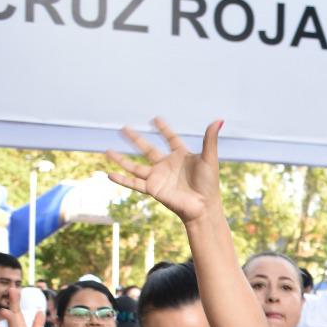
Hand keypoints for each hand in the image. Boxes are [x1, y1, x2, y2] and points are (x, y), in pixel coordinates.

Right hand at [107, 116, 224, 225]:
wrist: (203, 207)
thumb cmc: (209, 185)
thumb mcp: (209, 159)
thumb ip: (210, 139)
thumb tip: (219, 119)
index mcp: (181, 156)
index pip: (170, 139)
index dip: (164, 129)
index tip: (155, 119)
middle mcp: (167, 165)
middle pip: (147, 149)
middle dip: (135, 139)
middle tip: (123, 127)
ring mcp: (158, 177)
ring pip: (135, 166)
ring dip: (121, 159)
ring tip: (107, 150)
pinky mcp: (153, 189)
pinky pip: (134, 183)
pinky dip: (122, 180)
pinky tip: (109, 174)